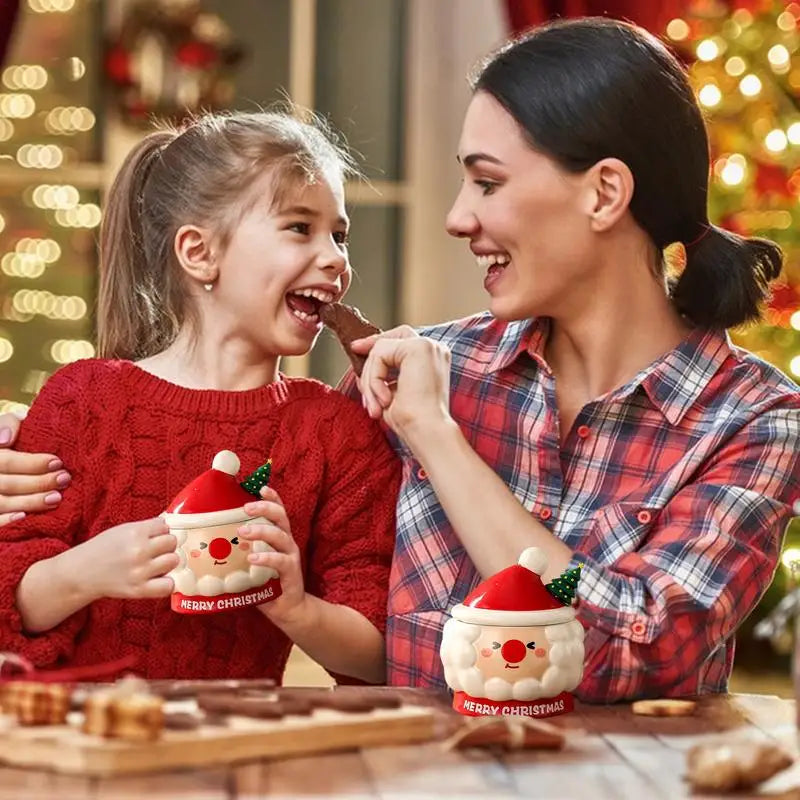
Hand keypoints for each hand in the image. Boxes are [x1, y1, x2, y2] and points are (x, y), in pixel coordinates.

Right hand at [0, 412, 70, 525]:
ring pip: (2, 502)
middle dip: (38, 483)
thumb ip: (9, 425)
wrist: (6, 463)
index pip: (6, 461)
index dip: (32, 463)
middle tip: (64, 480)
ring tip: (56, 498)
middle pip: (7, 484)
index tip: (58, 462)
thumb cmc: (11, 441)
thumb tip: (6, 439)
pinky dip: (6, 521)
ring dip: (30, 502)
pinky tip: (24, 518)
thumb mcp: (8, 427)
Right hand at [74, 517, 177, 599]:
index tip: (154, 537)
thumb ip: (147, 527)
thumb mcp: (123, 530)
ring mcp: (140, 571)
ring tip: (156, 564)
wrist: (81, 573)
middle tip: (156, 551)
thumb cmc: (103, 549)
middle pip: (172, 543)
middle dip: (166, 546)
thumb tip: (169, 524)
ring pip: (173, 561)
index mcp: (135, 532)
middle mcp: (139, 551)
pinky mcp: (139, 590)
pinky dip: (167, 583)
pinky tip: (158, 579)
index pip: (165, 526)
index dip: (161, 531)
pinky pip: (168, 586)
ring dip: (167, 562)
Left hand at [239, 487, 305, 625]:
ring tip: (243, 531)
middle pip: (280, 517)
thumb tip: (203, 547)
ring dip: (261, 530)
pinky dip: (266, 558)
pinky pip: (280, 561)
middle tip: (246, 507)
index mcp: (277, 536)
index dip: (271, 497)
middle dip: (264, 507)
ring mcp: (290, 556)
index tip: (260, 487)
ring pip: (279, 535)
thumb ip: (237, 553)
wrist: (287, 609)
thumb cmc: (265, 584)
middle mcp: (286, 542)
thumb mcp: (250, 564)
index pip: (277, 511)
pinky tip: (253, 558)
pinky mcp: (291, 572)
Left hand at [351, 326, 452, 440]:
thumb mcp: (391, 392)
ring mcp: (427, 345)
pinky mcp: (418, 348)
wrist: (427, 432)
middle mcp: (434, 348)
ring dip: (370, 380)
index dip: (376, 344)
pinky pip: (380, 355)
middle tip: (360, 383)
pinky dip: (375, 379)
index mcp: (431, 359)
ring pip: (379, 350)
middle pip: (389, 339)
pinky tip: (385, 399)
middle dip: (368, 355)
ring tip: (376, 406)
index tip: (356, 349)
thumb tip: (360, 367)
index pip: (399, 341)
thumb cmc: (412, 421)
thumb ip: (382, 375)